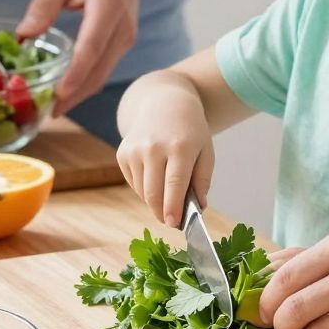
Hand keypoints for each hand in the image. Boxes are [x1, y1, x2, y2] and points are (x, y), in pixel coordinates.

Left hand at [17, 0, 146, 114]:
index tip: (58, 94)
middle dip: (73, 96)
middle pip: (99, 70)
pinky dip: (84, 84)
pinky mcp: (123, 45)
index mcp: (108, 6)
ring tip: (50, 109)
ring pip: (102, 76)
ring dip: (78, 95)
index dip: (76, 73)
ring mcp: (126, 39)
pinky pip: (103, 70)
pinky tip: (64, 93)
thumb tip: (24, 35)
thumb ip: (43, 4)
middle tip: (45, 113)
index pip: (92, 46)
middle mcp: (122, 28)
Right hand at [117, 93, 214, 228]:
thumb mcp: (206, 151)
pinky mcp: (122, 153)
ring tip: (167, 189)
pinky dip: (144, 188)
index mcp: (179, 147)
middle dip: (162, 212)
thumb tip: (198, 208)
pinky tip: (155, 175)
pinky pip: (133, 183)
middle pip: (153, 193)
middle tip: (171, 220)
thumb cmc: (190, 131)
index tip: (173, 224)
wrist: (165, 104)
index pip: (174, 185)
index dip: (173, 208)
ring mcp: (134, 150)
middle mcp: (153, 147)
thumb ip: (203, 180)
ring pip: (142, 191)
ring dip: (154, 200)